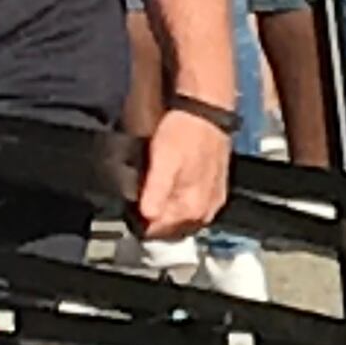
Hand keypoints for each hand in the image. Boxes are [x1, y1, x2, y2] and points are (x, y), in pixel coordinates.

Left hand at [135, 106, 232, 239]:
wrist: (207, 112)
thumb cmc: (185, 132)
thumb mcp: (162, 162)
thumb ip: (154, 194)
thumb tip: (146, 217)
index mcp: (192, 209)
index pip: (157, 232)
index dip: (140, 223)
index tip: (130, 210)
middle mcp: (205, 211)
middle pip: (172, 229)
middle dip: (155, 219)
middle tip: (141, 199)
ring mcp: (212, 202)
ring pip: (183, 220)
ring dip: (168, 211)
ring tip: (154, 191)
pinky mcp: (215, 190)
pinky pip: (194, 208)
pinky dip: (181, 202)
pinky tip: (173, 186)